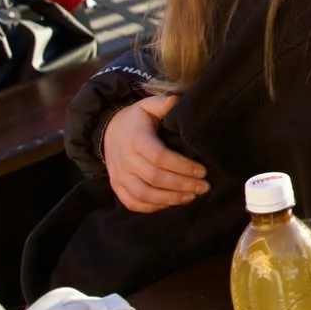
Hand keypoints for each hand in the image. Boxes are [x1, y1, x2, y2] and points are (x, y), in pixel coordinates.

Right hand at [103, 95, 208, 211]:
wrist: (107, 130)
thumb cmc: (136, 119)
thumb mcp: (148, 105)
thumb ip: (164, 103)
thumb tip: (179, 102)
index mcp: (137, 139)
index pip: (160, 157)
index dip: (182, 166)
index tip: (202, 171)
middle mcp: (126, 159)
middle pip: (155, 178)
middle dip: (182, 185)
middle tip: (204, 187)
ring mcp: (119, 175)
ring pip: (144, 194)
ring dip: (170, 199)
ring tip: (192, 196)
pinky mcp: (116, 186)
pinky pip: (132, 203)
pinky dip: (152, 207)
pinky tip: (171, 204)